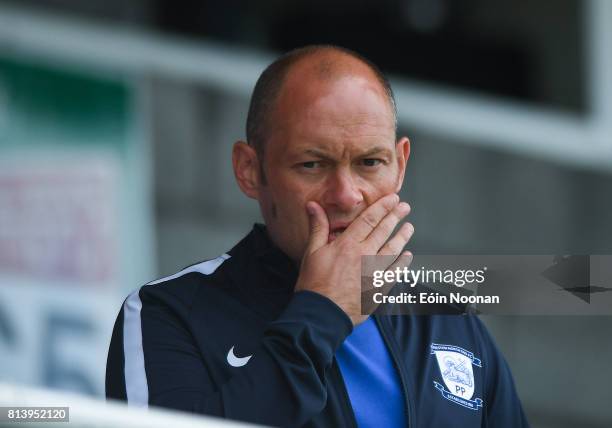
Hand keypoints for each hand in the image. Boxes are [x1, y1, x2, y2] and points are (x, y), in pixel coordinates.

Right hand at [294, 194, 413, 325]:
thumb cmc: (313, 284)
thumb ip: (317, 227)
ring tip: (409, 227)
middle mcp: (363, 255)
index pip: (369, 219)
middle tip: (405, 207)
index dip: (382, 207)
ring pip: (392, 250)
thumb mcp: (311, 252)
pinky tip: (408, 256)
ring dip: (402, 237)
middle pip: (383, 231)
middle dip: (395, 217)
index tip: (393, 198)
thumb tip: (313, 205)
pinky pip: (394, 272)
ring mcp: (373, 272)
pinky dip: (402, 263)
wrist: (321, 314)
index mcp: (347, 244)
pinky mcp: (378, 288)